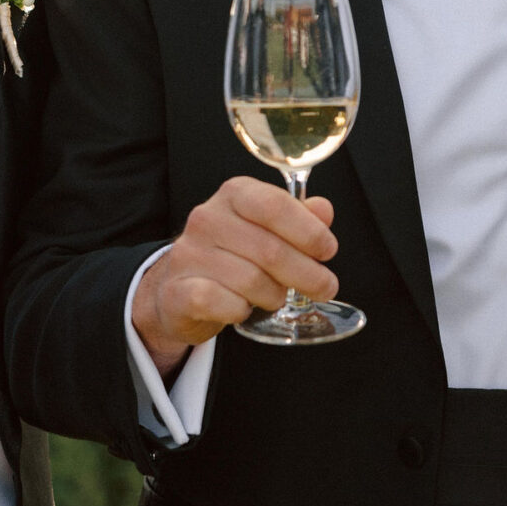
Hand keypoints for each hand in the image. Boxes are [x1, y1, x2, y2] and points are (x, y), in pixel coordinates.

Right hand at [132, 177, 338, 373]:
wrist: (180, 287)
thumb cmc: (234, 254)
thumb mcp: (268, 228)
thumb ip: (299, 217)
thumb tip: (324, 210)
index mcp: (234, 195)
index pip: (274, 205)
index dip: (309, 231)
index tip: (328, 251)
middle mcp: (207, 219)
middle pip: (270, 250)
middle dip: (307, 274)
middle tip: (325, 288)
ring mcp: (189, 255)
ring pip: (252, 281)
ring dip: (275, 295)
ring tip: (277, 297)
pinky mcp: (178, 292)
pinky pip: (225, 304)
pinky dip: (243, 311)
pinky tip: (245, 308)